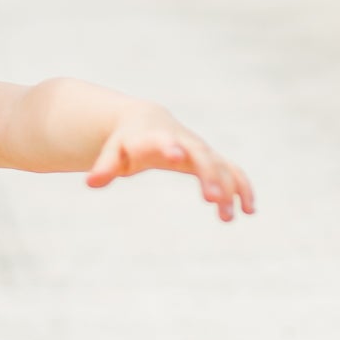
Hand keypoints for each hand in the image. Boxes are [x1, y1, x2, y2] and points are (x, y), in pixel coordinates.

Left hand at [86, 107, 254, 220]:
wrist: (145, 122)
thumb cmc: (126, 141)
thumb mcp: (112, 152)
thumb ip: (105, 166)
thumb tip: (90, 182)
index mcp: (158, 137)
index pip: (166, 141)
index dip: (171, 147)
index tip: (177, 157)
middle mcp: (185, 142)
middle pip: (202, 155)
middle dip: (209, 175)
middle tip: (212, 199)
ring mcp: (200, 150)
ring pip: (221, 166)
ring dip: (228, 189)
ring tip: (228, 218)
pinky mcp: (211, 159)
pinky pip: (232, 171)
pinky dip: (242, 187)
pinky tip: (248, 210)